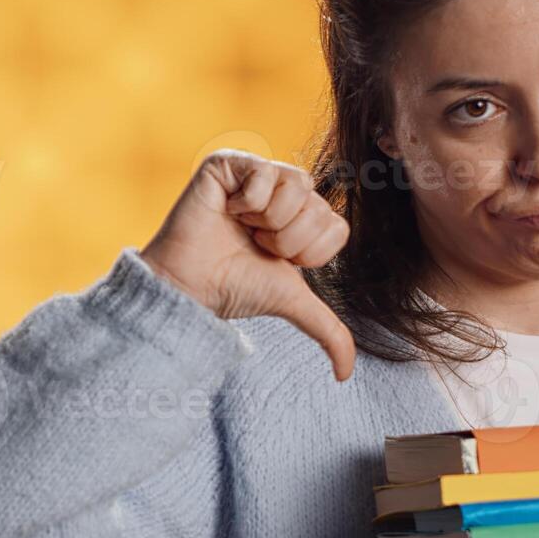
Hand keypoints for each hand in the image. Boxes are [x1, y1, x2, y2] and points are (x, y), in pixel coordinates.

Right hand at [140, 149, 356, 380]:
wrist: (192, 285)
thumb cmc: (235, 289)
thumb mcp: (292, 303)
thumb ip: (328, 331)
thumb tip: (345, 376)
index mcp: (303, 216)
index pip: (336, 225)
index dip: (309, 251)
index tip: (278, 261)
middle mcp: (283, 190)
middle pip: (319, 205)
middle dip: (288, 238)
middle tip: (255, 244)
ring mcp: (257, 172)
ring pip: (297, 185)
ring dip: (269, 220)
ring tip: (241, 227)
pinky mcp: (230, 160)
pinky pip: (265, 171)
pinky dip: (248, 202)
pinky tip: (227, 211)